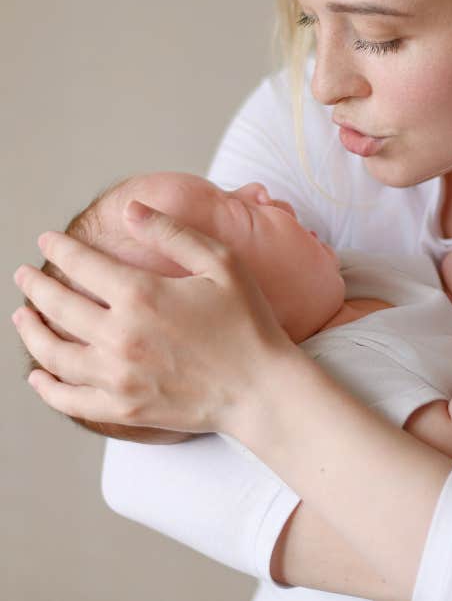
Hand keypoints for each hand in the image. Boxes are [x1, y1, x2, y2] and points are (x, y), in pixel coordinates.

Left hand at [11, 201, 296, 435]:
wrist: (262, 387)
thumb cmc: (248, 321)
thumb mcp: (222, 263)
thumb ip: (173, 233)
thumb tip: (132, 209)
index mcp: (142, 295)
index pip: (82, 265)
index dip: (60, 249)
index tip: (46, 240)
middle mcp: (120, 336)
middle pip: (59, 306)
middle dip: (35, 286)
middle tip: (24, 275)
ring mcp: (117, 376)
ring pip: (53, 353)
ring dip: (31, 330)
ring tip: (23, 316)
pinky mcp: (123, 408)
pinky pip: (68, 399)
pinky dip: (45, 386)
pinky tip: (38, 373)